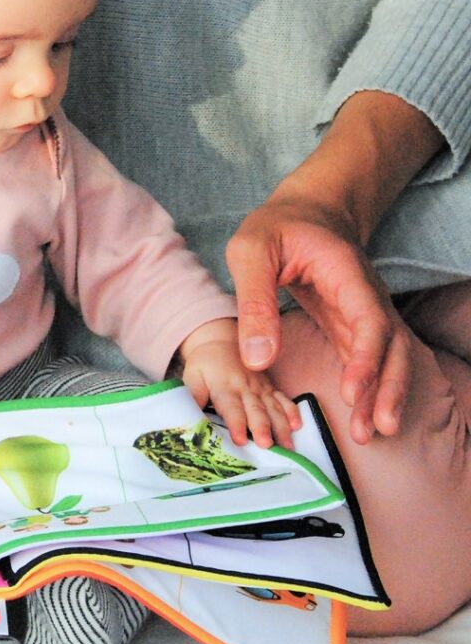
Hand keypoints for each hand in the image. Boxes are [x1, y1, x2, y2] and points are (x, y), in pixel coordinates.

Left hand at [180, 319, 300, 448]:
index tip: (240, 441)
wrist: (221, 342)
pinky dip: (292, 412)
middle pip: (256, 410)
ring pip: (274, 408)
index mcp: (224, 386)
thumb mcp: (192, 376)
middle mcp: (246, 387)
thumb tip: (188, 417)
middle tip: (267, 446)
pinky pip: (284, 399)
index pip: (231, 407)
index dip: (236, 424)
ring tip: (287, 447)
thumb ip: (193, 395)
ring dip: (281, 427)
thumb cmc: (204, 365)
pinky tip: (298, 426)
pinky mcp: (271, 387)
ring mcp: (261, 387)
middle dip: (263, 428)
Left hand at [226, 193, 410, 444]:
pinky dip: (369, 387)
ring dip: (384, 393)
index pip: (369, 320)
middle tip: (375, 428)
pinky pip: (369, 359)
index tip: (354, 391)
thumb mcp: (251, 253)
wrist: (305, 210)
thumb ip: (254, 302)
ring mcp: (362, 311)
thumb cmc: (276, 227)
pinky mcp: (351, 324)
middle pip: (391, 345)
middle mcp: (365, 295)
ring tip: (372, 432)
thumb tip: (257, 358)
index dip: (366, 358)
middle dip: (388, 387)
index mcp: (345, 273)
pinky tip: (362, 416)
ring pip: (387, 356)